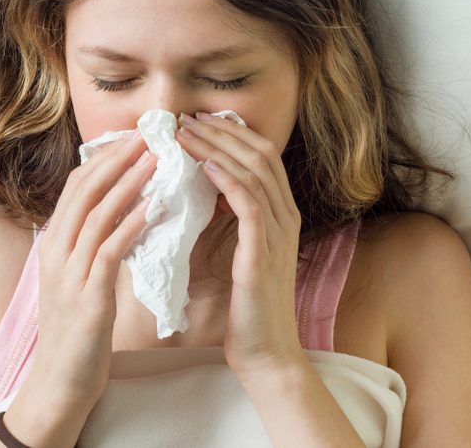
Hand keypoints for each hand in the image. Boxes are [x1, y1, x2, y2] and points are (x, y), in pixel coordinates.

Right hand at [24, 131, 156, 409]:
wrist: (59, 382)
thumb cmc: (77, 329)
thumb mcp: (78, 277)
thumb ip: (92, 244)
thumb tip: (121, 210)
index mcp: (54, 243)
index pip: (76, 186)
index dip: (104, 159)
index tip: (133, 138)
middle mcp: (56, 251)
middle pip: (84, 191)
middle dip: (116, 159)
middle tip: (148, 135)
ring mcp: (69, 273)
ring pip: (96, 214)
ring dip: (127, 183)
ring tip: (155, 159)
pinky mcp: (88, 297)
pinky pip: (109, 251)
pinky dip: (131, 224)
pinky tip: (154, 207)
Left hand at [175, 112, 305, 377]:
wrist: (264, 352)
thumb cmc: (245, 306)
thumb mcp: (235, 252)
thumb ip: (224, 220)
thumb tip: (195, 188)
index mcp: (280, 213)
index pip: (261, 155)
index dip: (230, 133)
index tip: (196, 120)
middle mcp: (285, 215)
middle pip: (259, 154)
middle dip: (221, 131)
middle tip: (186, 117)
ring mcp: (278, 232)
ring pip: (253, 172)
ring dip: (217, 147)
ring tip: (185, 133)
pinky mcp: (264, 252)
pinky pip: (249, 203)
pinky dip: (228, 178)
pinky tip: (205, 165)